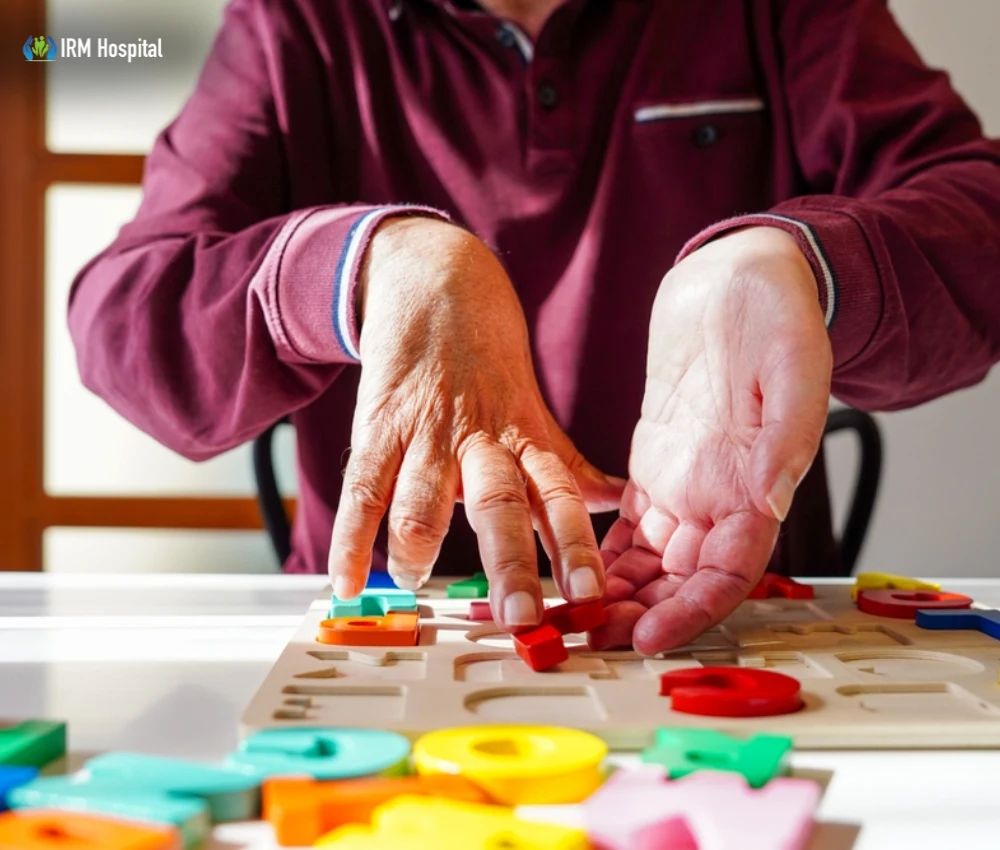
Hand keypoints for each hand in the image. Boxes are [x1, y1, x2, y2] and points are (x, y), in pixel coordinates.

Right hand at [327, 217, 623, 628]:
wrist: (435, 281)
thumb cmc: (489, 360)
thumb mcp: (533, 411)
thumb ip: (567, 464)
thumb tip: (619, 503)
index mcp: (524, 439)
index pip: (560, 497)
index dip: (576, 546)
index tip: (591, 597)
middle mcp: (481, 439)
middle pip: (499, 504)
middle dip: (510, 562)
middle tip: (520, 615)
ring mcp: (426, 431)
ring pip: (422, 496)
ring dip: (417, 546)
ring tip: (415, 582)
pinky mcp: (377, 424)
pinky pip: (362, 487)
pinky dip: (349, 537)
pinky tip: (345, 580)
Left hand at [591, 227, 832, 654]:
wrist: (735, 279)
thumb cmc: (774, 314)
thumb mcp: (793, 365)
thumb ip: (787, 436)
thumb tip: (773, 500)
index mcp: (756, 485)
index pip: (729, 574)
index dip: (691, 611)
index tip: (650, 634)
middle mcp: (719, 497)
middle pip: (680, 581)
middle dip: (638, 615)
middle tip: (587, 638)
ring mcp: (684, 485)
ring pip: (649, 563)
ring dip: (613, 594)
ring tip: (568, 616)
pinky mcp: (654, 464)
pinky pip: (625, 526)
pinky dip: (600, 553)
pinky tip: (566, 567)